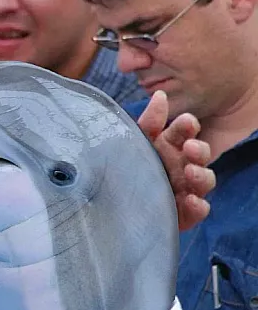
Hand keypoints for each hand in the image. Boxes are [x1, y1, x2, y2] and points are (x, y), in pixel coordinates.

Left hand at [137, 90, 214, 230]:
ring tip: (190, 171)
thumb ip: (147, 123)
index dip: (187, 126)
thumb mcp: (133, 144)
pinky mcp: (182, 214)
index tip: (187, 121)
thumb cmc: (123, 171)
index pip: (183, 131)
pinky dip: (198, 206)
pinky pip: (198, 210)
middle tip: (190, 146)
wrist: (106, 209)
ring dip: (202, 175)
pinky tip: (190, 200)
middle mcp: (180, 166)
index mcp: (168, 146)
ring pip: (204, 181)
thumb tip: (160, 95)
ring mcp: (184, 190)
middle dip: (199, 149)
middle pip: (199, 154)